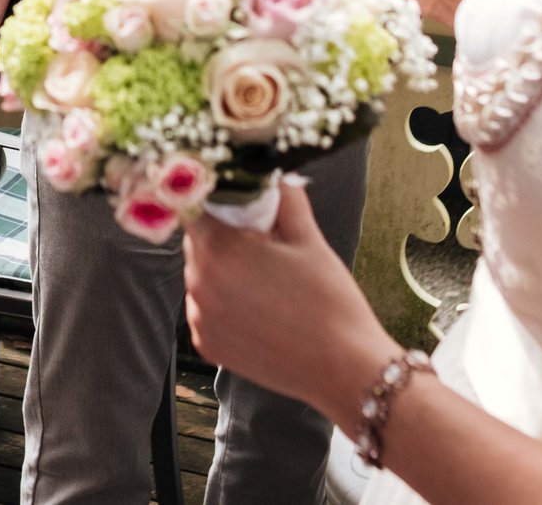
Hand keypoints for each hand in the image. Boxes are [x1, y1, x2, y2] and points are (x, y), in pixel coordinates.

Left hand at [185, 178, 394, 417]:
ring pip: (201, 276)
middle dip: (224, 236)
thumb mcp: (308, 237)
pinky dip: (224, 304)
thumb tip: (274, 174)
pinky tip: (261, 309)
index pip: (198, 207)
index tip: (242, 207)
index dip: (220, 203)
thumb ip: (284, 197)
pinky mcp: (207, 346)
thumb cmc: (329, 300)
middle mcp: (198, 284)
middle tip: (265, 244)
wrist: (343, 368)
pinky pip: (206, 309)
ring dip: (223, 271)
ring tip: (267, 281)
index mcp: (218, 250)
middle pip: (199, 242)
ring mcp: (200, 319)